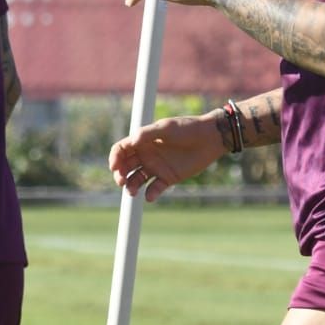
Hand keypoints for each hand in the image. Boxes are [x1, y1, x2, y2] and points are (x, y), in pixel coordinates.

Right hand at [108, 113, 226, 201]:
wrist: (210, 138)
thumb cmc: (187, 128)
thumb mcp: (166, 127)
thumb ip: (147, 134)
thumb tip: (132, 141)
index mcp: (142, 141)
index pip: (121, 150)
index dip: (115, 158)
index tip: (115, 166)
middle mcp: (146, 155)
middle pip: (125, 167)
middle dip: (120, 175)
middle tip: (122, 181)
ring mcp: (156, 167)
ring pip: (136, 180)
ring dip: (131, 186)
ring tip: (132, 192)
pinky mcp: (167, 178)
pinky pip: (154, 188)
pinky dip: (150, 194)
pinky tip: (150, 196)